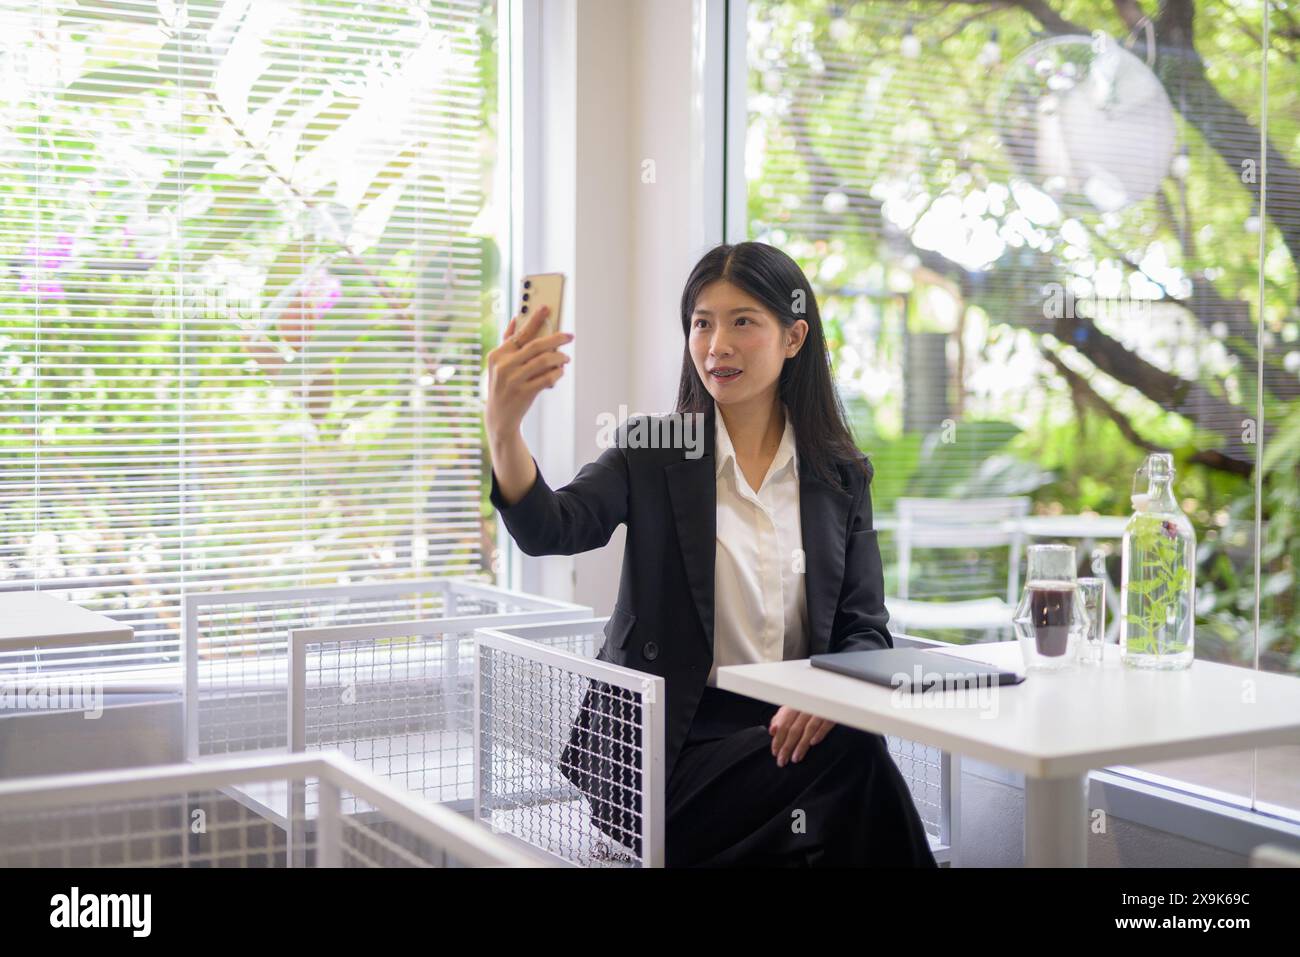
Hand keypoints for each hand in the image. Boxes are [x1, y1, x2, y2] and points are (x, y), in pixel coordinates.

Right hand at [484, 305, 572, 439]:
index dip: (534, 319)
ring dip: (559, 357)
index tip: (547, 308)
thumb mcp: (498, 364)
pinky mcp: (524, 393)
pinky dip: (557, 373)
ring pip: (544, 361)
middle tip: (569, 336)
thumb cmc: (503, 385)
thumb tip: (515, 318)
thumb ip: (507, 341)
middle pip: (536, 345)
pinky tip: (559, 372)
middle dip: (556, 338)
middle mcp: (504, 366)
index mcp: (497, 354)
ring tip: (565, 357)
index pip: (519, 333)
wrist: (500, 417)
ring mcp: (513, 380)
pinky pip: (548, 378)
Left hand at [768, 705, 833, 766]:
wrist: (828, 695)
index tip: (775, 752)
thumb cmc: (808, 702)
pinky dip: (819, 734)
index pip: (783, 724)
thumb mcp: (792, 706)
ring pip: (809, 729)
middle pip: (794, 729)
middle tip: (782, 760)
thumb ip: (781, 718)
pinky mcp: (831, 713)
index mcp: (794, 705)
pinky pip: (825, 724)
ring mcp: (819, 710)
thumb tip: (772, 730)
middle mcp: (805, 707)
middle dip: (787, 747)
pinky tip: (813, 744)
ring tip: (795, 758)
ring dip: (801, 745)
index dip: (778, 739)